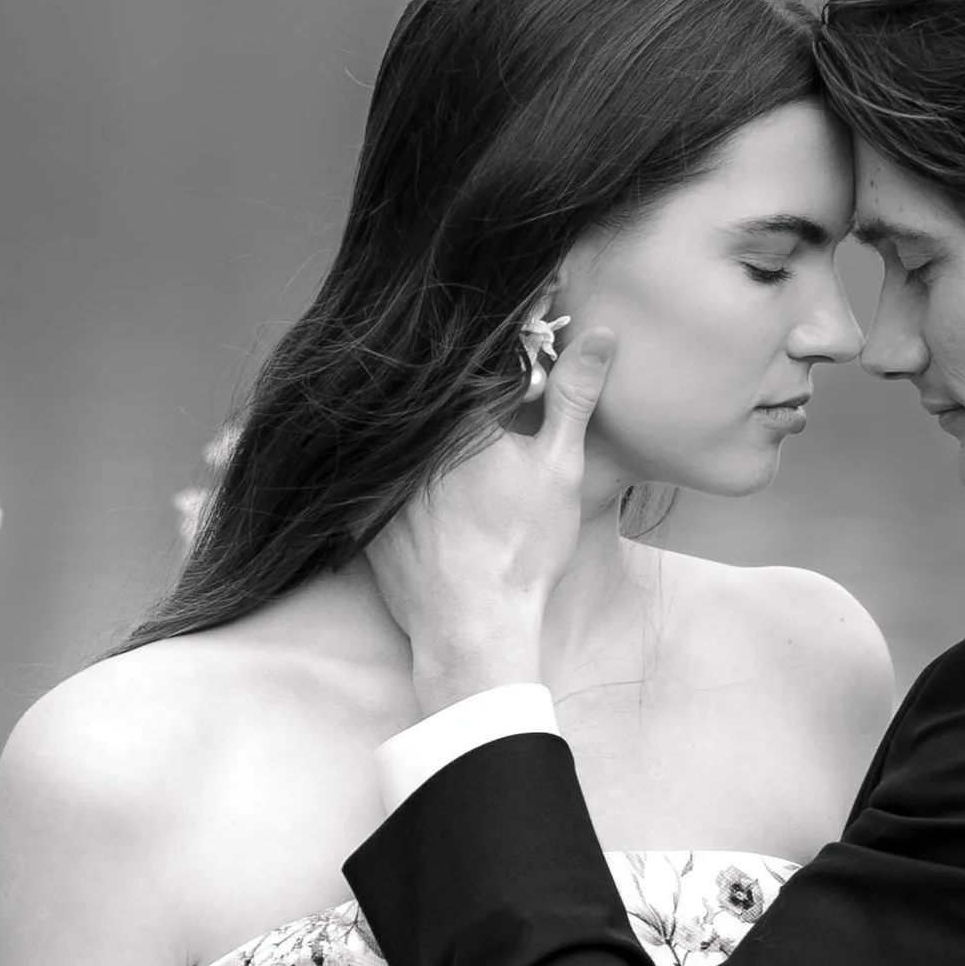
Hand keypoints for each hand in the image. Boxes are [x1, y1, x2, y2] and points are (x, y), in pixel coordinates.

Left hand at [366, 324, 616, 713]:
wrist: (473, 630)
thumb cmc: (520, 550)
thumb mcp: (559, 467)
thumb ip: (573, 396)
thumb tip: (601, 336)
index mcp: (454, 417)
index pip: (469, 368)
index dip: (498, 377)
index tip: (514, 395)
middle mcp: (406, 442)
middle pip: (429, 404)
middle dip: (460, 411)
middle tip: (486, 452)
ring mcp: (378, 480)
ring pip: (399, 441)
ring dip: (422, 443)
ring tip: (461, 484)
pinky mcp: (363, 517)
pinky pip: (372, 482)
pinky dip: (392, 480)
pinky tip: (429, 509)